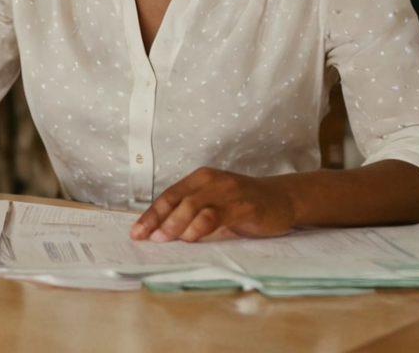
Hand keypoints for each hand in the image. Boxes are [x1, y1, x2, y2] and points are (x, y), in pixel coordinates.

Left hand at [130, 167, 295, 241]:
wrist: (282, 199)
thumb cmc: (244, 205)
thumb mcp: (214, 205)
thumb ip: (192, 216)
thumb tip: (163, 235)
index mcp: (200, 179)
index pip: (168, 196)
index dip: (150, 214)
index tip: (136, 232)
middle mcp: (210, 181)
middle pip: (176, 199)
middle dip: (157, 220)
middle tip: (147, 238)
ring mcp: (226, 191)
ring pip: (192, 206)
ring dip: (175, 224)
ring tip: (163, 240)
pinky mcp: (241, 205)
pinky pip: (214, 215)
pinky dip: (198, 227)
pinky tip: (190, 238)